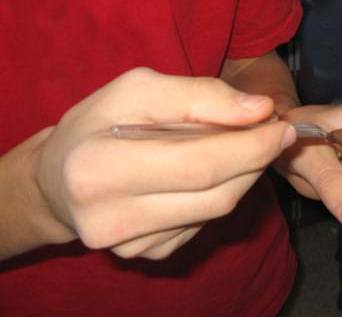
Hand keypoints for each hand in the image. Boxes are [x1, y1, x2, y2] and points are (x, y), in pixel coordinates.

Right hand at [30, 68, 294, 258]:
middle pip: (217, 194)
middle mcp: (113, 220)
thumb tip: (259, 110)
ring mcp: (132, 246)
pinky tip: (207, 173)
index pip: (200, 165)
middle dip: (256, 161)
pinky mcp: (147, 254)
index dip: (251, 147)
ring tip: (240, 146)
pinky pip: (203, 222)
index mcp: (100, 170)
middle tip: (272, 133)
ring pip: (216, 210)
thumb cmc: (94, 125)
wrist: (57, 179)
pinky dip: (218, 192)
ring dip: (242, 176)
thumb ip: (200, 96)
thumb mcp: (137, 90)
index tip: (281, 128)